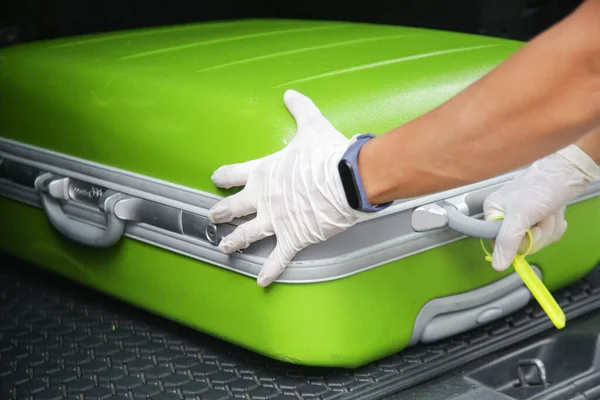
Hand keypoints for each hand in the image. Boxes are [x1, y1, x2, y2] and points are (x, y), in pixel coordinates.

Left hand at [208, 90, 366, 285]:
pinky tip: (261, 282)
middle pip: (234, 208)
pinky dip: (269, 271)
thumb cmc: (328, 154)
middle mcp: (265, 198)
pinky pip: (278, 258)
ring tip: (224, 248)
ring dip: (234, 242)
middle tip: (212, 217)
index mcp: (266, 172)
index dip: (223, 177)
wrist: (347, 180)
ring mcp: (276, 220)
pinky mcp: (293, 238)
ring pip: (247, 235)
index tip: (215, 179)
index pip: (235, 174)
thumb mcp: (312, 125)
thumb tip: (290, 94)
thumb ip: (299, 109)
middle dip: (221, 213)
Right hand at [484, 144, 599, 270]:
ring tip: (550, 212)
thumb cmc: (541, 188)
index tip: (529, 232)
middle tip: (542, 218)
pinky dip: (554, 227)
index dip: (516, 243)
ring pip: (535, 240)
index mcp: (493, 211)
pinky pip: (545, 234)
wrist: (568, 172)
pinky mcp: (538, 217)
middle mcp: (505, 214)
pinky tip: (555, 214)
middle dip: (538, 234)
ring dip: (548, 229)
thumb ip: (507, 241)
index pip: (498, 242)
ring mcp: (523, 217)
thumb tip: (497, 266)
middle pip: (519, 243)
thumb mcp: (521, 216)